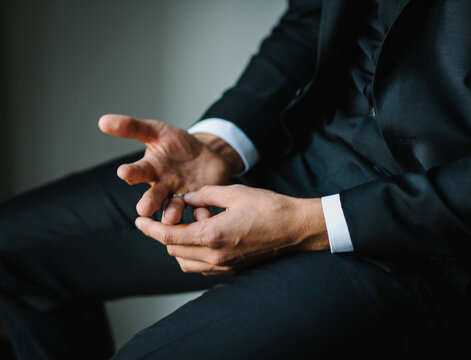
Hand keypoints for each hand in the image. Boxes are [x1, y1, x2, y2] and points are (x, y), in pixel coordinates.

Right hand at [99, 114, 243, 223]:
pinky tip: (203, 214)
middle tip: (143, 209)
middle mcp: (162, 186)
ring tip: (171, 216)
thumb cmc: (177, 144)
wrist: (206, 155)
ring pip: (173, 208)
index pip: (137, 171)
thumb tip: (102, 121)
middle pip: (153, 197)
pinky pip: (198, 209)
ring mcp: (179, 196)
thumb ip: (133, 127)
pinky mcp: (198, 201)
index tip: (123, 172)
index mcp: (150, 169)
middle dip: (148, 203)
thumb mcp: (157, 131)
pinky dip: (200, 213)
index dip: (130, 172)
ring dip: (171, 213)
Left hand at [134, 184, 329, 274]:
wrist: (295, 228)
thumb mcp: (235, 193)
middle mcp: (215, 255)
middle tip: (177, 213)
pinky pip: (202, 266)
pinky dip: (193, 253)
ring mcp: (224, 265)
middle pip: (174, 251)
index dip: (149, 229)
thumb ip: (205, 194)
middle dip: (166, 234)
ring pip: (186, 263)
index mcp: (213, 235)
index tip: (139, 220)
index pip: (168, 237)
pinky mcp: (232, 268)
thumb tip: (187, 196)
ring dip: (179, 246)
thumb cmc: (269, 207)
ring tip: (194, 223)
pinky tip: (205, 235)